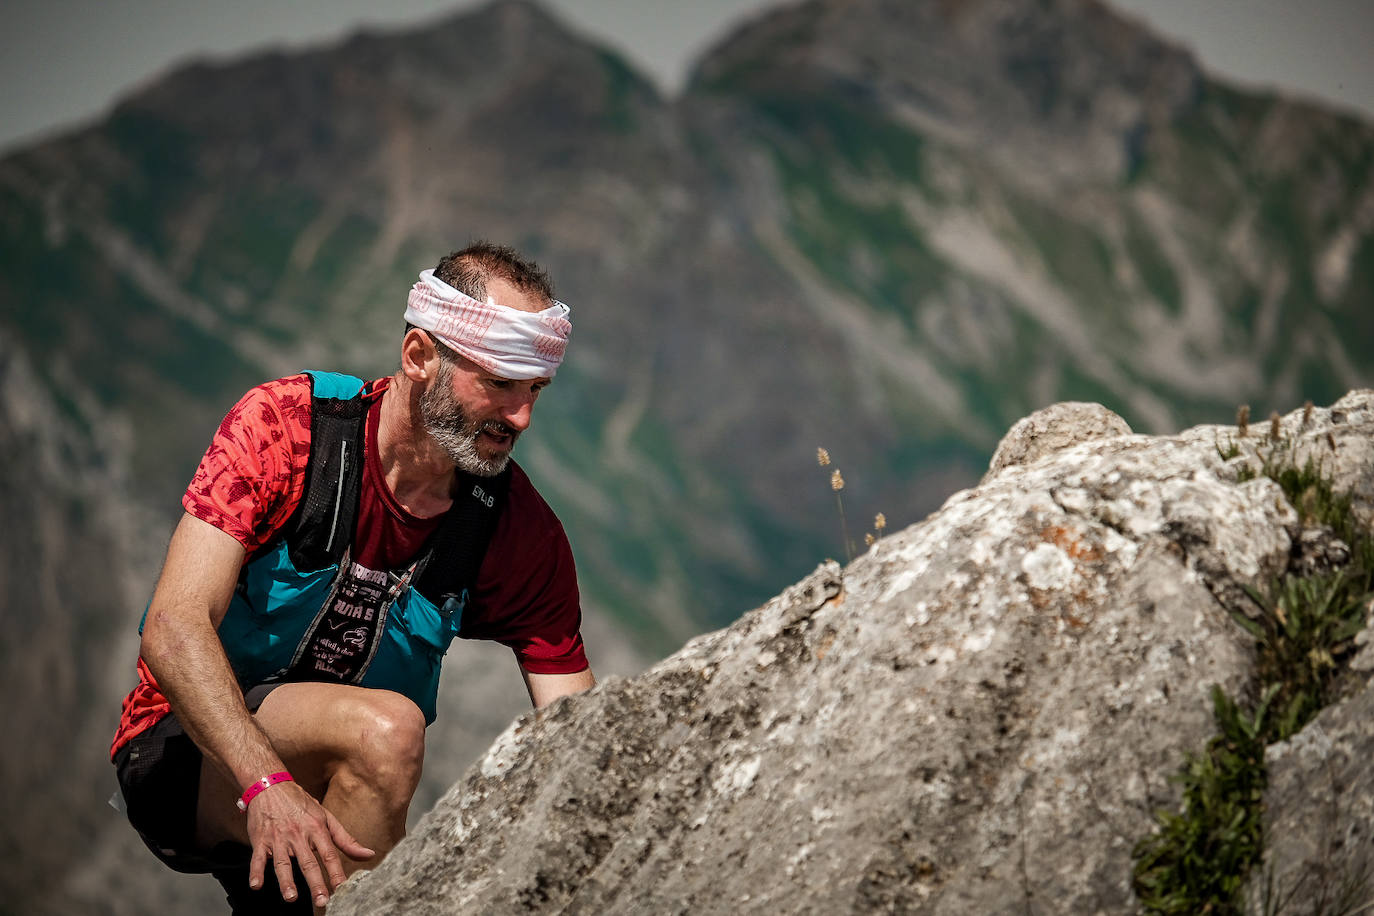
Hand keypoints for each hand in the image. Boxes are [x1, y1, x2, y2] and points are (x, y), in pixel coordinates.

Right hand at [245, 781, 375, 906]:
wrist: (271, 786)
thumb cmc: (301, 804)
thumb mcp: (326, 817)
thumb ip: (345, 839)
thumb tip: (368, 854)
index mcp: (317, 829)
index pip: (329, 854)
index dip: (337, 872)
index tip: (342, 888)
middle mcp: (298, 835)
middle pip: (308, 862)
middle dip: (315, 882)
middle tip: (321, 900)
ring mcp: (278, 838)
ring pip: (283, 862)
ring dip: (286, 881)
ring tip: (291, 897)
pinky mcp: (260, 840)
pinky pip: (257, 858)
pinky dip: (255, 872)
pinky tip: (256, 885)